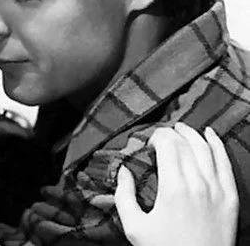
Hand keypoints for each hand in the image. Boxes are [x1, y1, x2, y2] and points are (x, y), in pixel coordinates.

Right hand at [114, 123, 237, 245]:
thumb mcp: (135, 227)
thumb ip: (124, 196)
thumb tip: (123, 171)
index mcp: (173, 188)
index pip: (168, 145)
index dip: (157, 136)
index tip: (149, 143)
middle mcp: (198, 183)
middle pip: (186, 144)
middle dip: (171, 134)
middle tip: (161, 137)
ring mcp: (218, 189)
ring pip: (206, 148)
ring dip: (192, 134)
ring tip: (181, 129)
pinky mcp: (231, 197)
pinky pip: (226, 162)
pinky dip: (218, 145)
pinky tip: (210, 135)